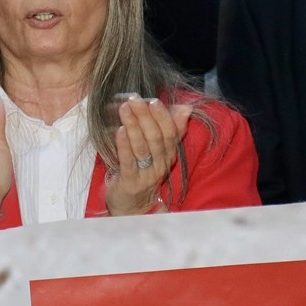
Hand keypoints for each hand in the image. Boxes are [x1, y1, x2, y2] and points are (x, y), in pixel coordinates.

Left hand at [105, 95, 191, 215]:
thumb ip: (172, 128)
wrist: (133, 206)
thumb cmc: (144, 171)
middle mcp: (161, 164)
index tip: (154, 100)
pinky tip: (119, 131)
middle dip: (145, 117)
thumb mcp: (159, 150)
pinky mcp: (131, 182)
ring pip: (142, 148)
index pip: (171, 133)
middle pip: (156, 138)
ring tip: (125, 108)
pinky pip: (128, 162)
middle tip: (134, 99)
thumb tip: (186, 107)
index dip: (163, 117)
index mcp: (168, 154)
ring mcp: (146, 174)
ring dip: (133, 126)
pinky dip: (124, 145)